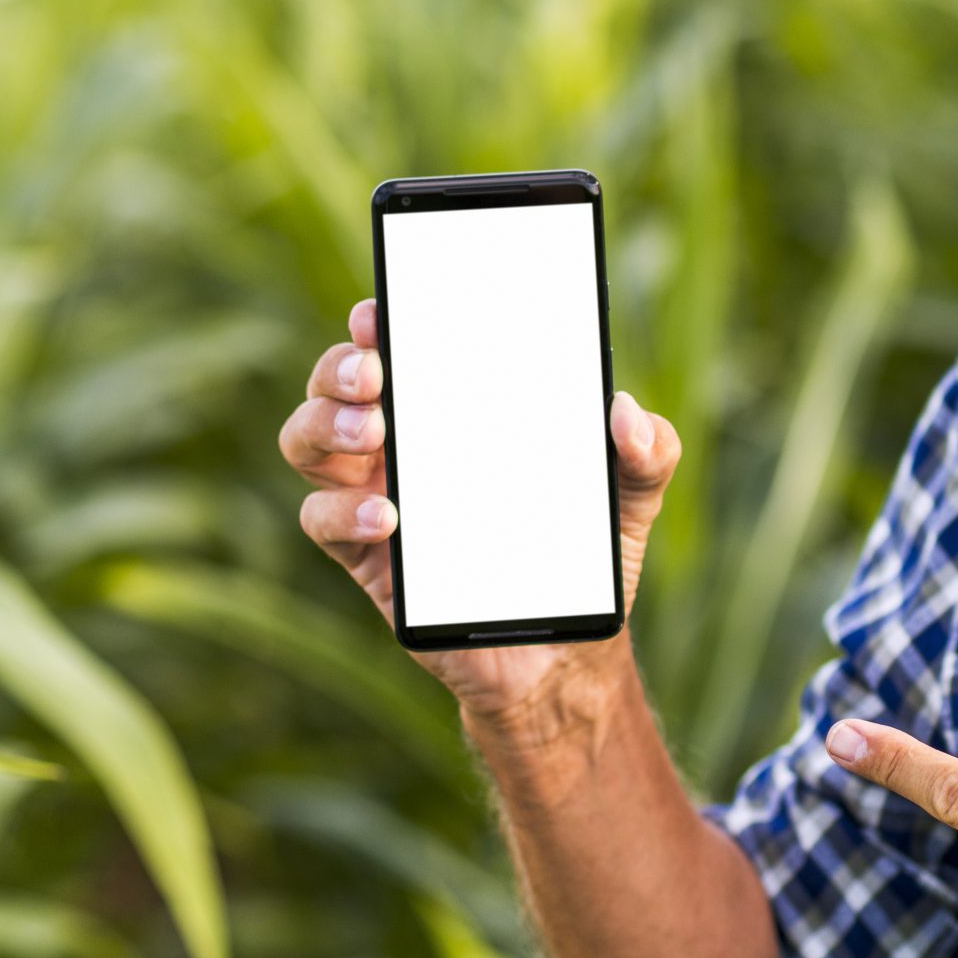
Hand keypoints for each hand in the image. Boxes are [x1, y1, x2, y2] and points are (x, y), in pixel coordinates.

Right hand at [278, 297, 681, 727]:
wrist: (566, 647)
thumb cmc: (585, 551)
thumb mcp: (632, 494)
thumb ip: (649, 450)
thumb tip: (623, 411)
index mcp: (456, 411)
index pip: (403, 348)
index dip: (379, 323)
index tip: (382, 310)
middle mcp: (404, 443)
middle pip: (336, 385)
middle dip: (339, 366)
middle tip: (376, 375)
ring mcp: (375, 496)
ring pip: (307, 440)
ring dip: (325, 424)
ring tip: (372, 429)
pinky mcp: (367, 558)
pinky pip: (321, 521)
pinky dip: (342, 511)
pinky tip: (388, 516)